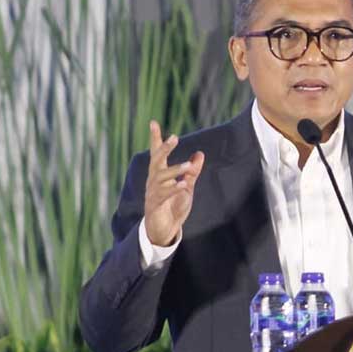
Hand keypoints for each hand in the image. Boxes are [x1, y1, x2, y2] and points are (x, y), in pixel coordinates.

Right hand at [144, 120, 204, 245]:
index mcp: (159, 174)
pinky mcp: (155, 205)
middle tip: (175, 138)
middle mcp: (153, 181)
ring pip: (161, 177)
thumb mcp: (186, 187)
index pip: (157, 153)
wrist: (164, 229)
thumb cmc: (172, 206)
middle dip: (164, 149)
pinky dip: (173, 189)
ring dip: (175, 170)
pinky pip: (163, 195)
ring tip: (188, 166)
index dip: (155, 138)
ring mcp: (153, 192)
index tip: (153, 122)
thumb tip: (199, 154)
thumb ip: (191, 172)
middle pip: (156, 161)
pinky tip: (182, 185)